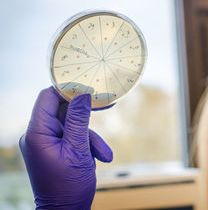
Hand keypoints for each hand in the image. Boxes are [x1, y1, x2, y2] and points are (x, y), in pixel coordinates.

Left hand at [19, 87, 112, 208]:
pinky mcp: (55, 147)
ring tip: (104, 154)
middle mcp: (38, 134)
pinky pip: (72, 135)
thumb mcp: (78, 150)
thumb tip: (83, 94)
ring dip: (90, 136)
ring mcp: (46, 141)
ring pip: (72, 124)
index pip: (48, 98)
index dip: (67, 89)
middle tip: (106, 106)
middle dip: (86, 116)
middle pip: (63, 110)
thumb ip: (79, 120)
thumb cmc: (68, 186)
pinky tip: (99, 156)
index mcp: (37, 133)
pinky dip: (87, 143)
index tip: (88, 86)